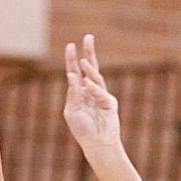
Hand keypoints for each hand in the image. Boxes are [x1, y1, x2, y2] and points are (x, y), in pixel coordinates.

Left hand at [63, 34, 119, 152]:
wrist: (96, 143)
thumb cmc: (83, 130)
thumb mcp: (72, 111)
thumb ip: (72, 94)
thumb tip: (72, 76)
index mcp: (79, 93)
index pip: (75, 72)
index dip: (72, 59)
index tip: (70, 46)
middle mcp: (90, 91)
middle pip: (90, 68)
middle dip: (89, 52)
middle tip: (88, 37)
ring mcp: (101, 95)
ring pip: (95, 77)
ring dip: (89, 69)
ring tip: (83, 62)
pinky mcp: (109, 102)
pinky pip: (100, 92)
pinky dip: (93, 89)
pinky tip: (86, 84)